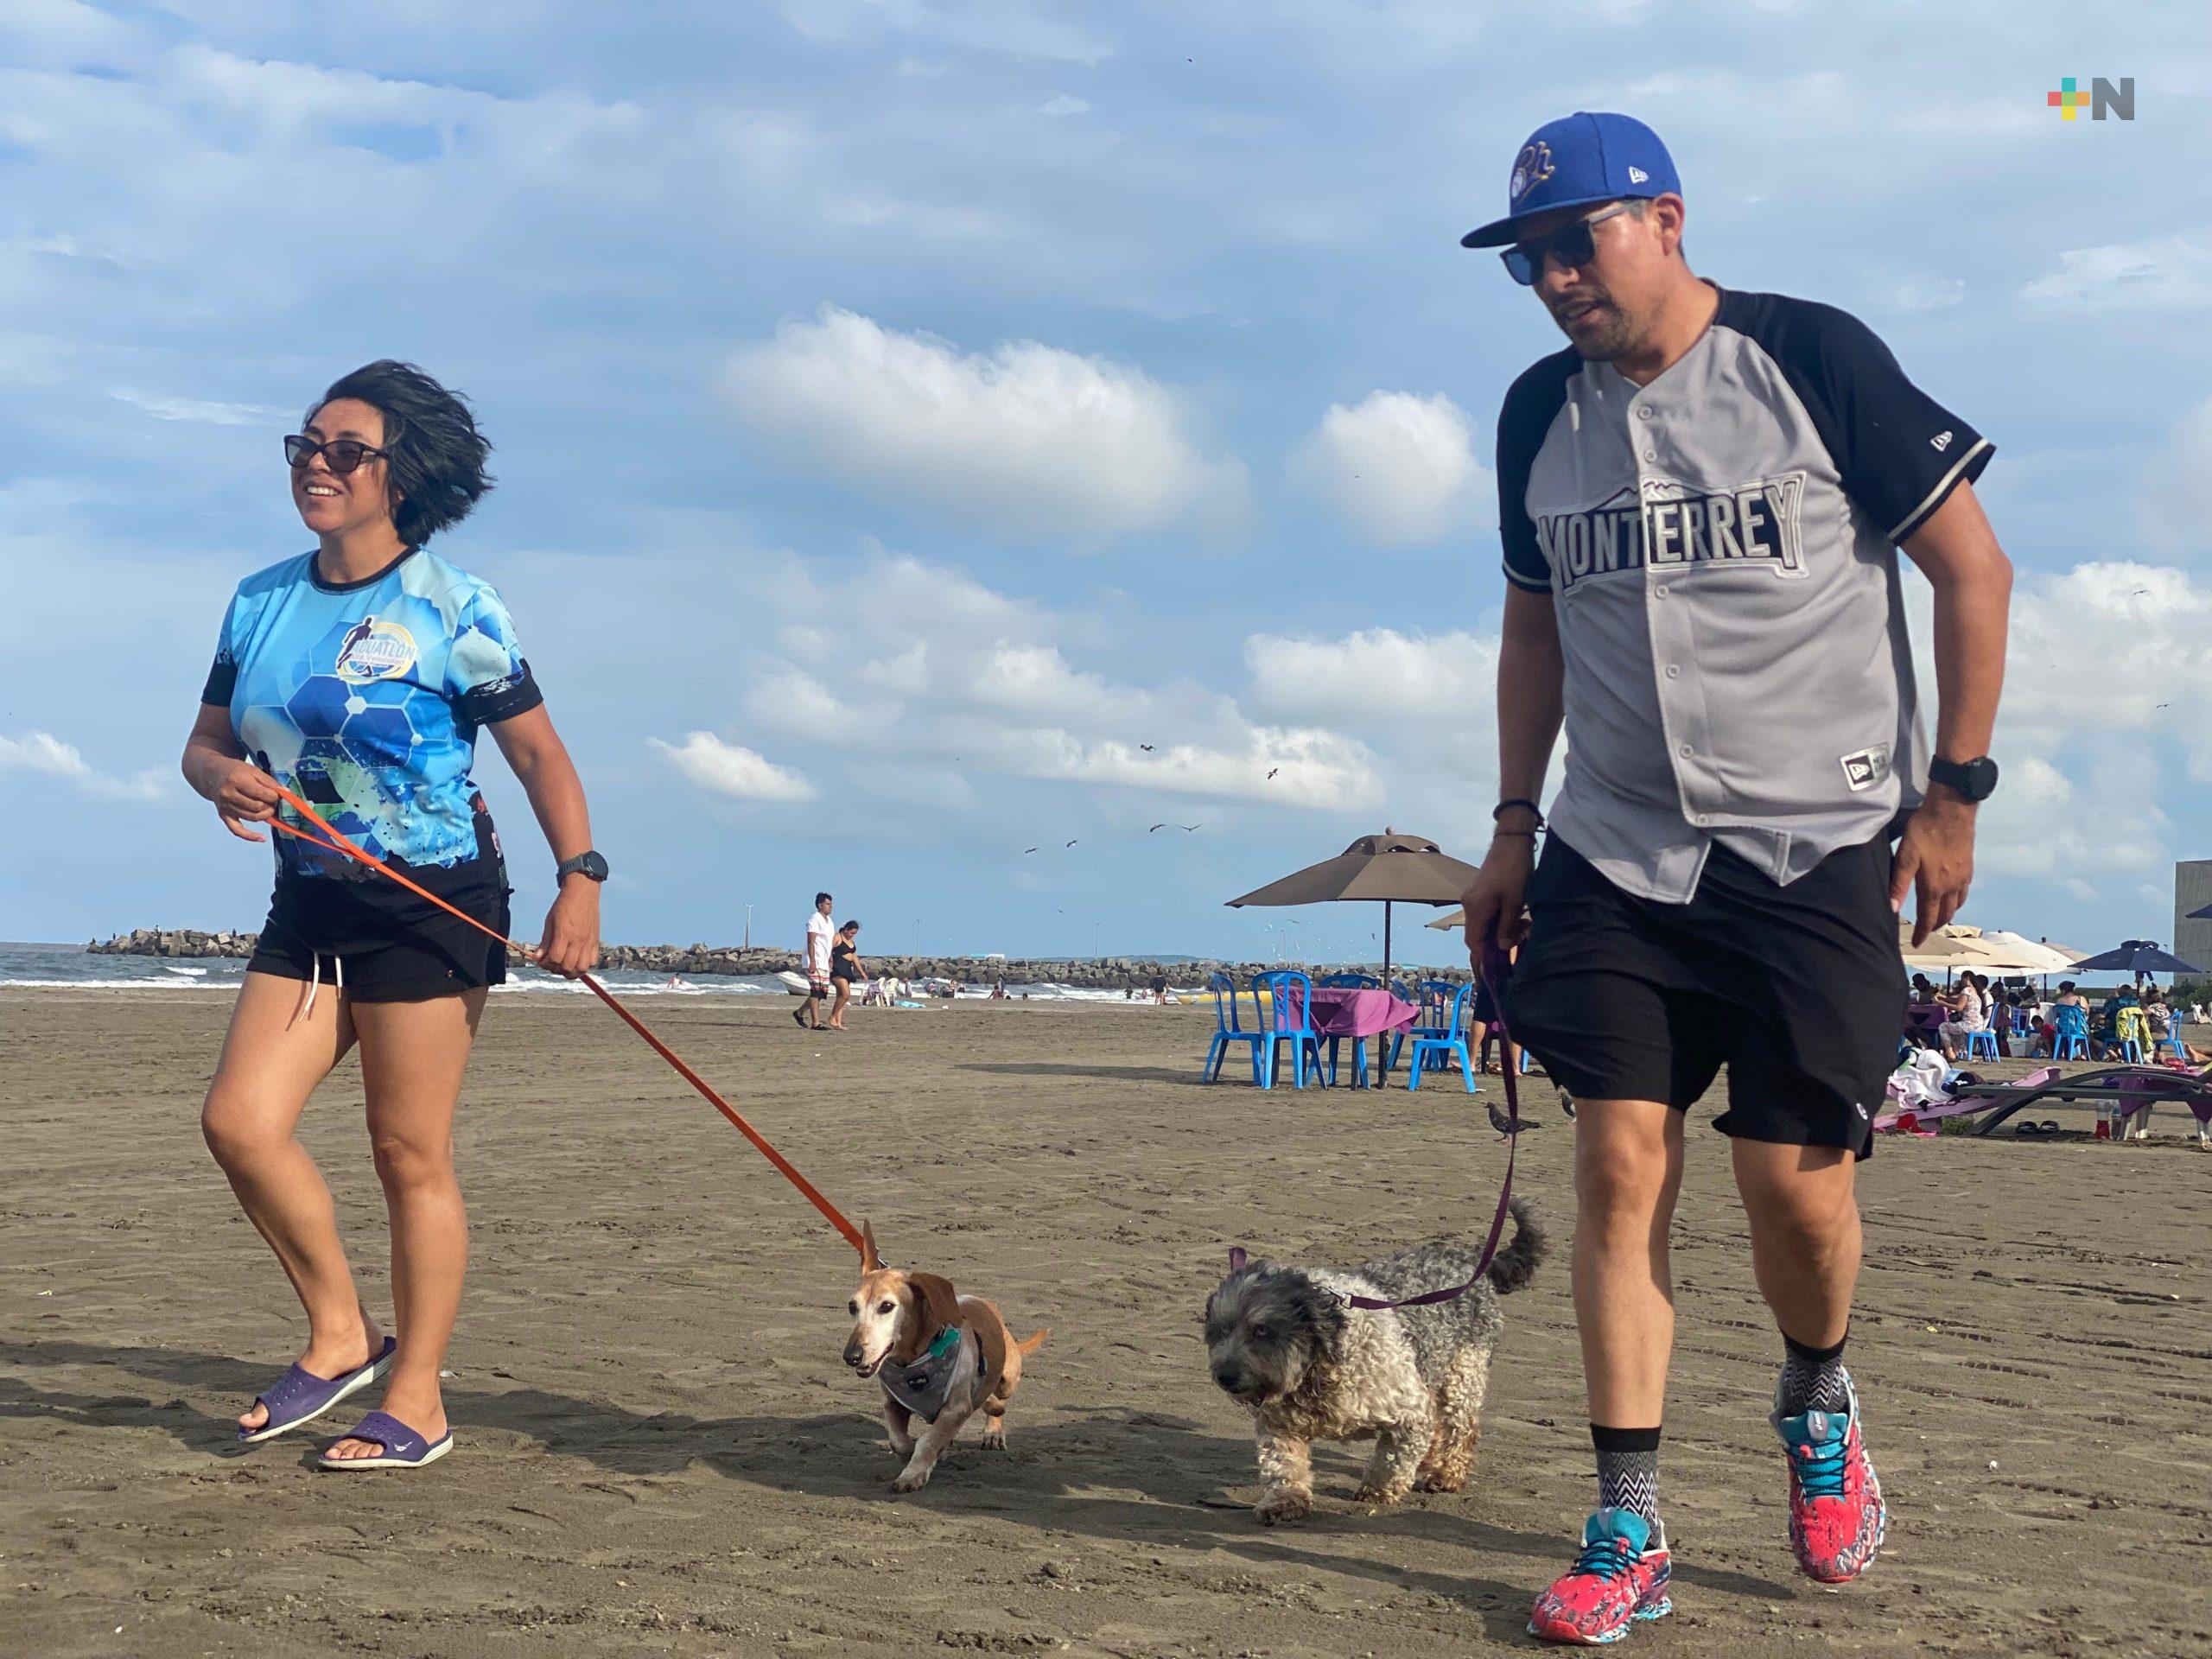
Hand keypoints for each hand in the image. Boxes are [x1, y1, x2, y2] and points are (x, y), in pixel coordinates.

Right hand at [211, 759, 285, 843]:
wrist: (213, 775)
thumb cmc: (236, 772)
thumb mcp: (253, 771)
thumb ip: (269, 782)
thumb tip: (285, 793)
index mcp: (237, 781)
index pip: (263, 795)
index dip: (275, 796)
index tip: (277, 794)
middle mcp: (228, 795)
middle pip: (258, 807)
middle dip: (271, 806)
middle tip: (273, 801)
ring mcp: (225, 807)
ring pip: (252, 818)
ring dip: (265, 815)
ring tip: (268, 808)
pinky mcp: (224, 816)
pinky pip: (237, 830)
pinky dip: (250, 836)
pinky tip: (262, 838)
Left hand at [536, 878, 600, 977]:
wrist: (583, 892)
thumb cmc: (564, 905)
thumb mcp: (549, 921)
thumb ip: (545, 941)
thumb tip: (538, 957)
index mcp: (564, 934)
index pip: (554, 959)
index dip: (545, 963)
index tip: (542, 960)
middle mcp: (578, 940)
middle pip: (568, 967)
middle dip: (557, 969)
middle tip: (552, 963)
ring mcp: (588, 941)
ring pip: (582, 968)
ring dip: (572, 972)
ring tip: (565, 966)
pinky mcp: (596, 941)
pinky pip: (593, 961)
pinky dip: (585, 965)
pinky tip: (578, 959)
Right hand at [1460, 834, 1536, 966]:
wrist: (1511, 842)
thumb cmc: (1515, 871)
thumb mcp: (1515, 902)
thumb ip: (1507, 927)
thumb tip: (1501, 948)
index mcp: (1475, 909)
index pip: (1473, 943)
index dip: (1481, 959)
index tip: (1490, 974)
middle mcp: (1469, 905)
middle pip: (1476, 935)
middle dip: (1494, 946)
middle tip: (1516, 947)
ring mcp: (1473, 897)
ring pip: (1483, 925)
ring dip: (1499, 932)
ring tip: (1522, 930)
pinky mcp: (1480, 892)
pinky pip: (1486, 915)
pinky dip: (1499, 922)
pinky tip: (1516, 920)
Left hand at [1891, 789, 1976, 945]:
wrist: (1952, 811)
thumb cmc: (1925, 831)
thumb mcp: (1905, 856)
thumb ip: (1898, 883)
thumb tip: (1892, 908)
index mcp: (1934, 886)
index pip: (1928, 917)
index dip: (1922, 932)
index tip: (1917, 943)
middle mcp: (1952, 886)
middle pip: (1945, 914)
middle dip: (1934, 926)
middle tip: (1925, 931)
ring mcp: (1963, 876)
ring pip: (1957, 904)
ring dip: (1947, 915)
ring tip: (1938, 917)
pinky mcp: (1969, 866)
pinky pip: (1964, 892)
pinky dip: (1957, 901)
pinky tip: (1951, 895)